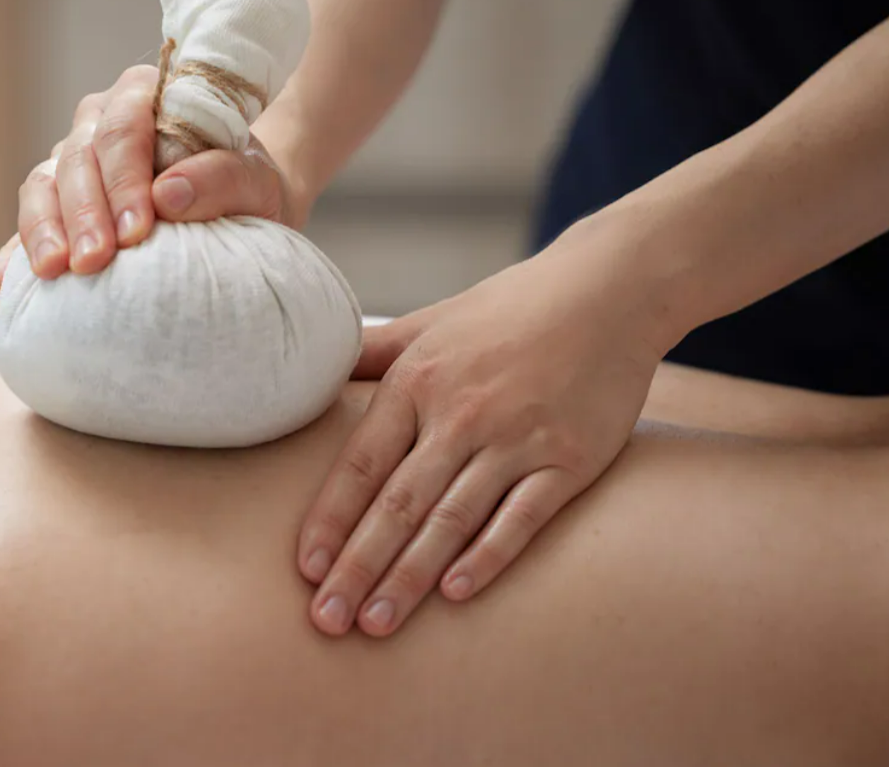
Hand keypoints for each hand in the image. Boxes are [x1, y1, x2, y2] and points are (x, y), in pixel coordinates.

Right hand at [0, 66, 301, 306]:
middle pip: (76, 160)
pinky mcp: (57, 207)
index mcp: (143, 97)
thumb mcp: (255, 180)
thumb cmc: (249, 186)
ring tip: (52, 274)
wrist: (241, 208)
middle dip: (82, 214)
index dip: (123, 179)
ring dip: (43, 232)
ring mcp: (71, 161)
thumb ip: (223, 178)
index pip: (121, 128)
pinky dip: (9, 260)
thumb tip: (169, 193)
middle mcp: (98, 122)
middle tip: (91, 263)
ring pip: (41, 187)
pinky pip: (27, 228)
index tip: (137, 231)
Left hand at [299, 237, 668, 636]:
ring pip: (451, 520)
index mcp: (417, 383)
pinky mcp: (569, 459)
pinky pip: (521, 518)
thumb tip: (309, 365)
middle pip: (398, 504)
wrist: (609, 290)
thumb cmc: (508, 310)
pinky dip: (488, 556)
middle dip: (358, 566)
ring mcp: (516, 439)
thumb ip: (370, 354)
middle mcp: (460, 414)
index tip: (306, 569)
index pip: (360, 465)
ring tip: (376, 623)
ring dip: (411, 577)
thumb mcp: (428, 323)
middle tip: (327, 620)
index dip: (330, 520)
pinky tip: (456, 593)